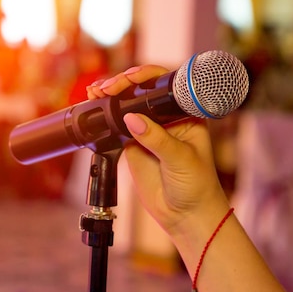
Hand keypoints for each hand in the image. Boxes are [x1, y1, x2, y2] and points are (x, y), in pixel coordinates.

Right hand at [86, 65, 228, 233]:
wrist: (185, 214)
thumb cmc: (196, 185)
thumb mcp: (180, 159)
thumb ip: (156, 139)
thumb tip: (131, 118)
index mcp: (185, 113)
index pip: (165, 86)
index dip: (146, 77)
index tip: (130, 79)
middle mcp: (166, 117)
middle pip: (142, 90)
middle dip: (123, 84)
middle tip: (108, 88)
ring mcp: (148, 130)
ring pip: (126, 105)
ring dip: (111, 96)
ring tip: (97, 92)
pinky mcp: (132, 144)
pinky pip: (116, 125)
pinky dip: (104, 115)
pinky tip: (95, 105)